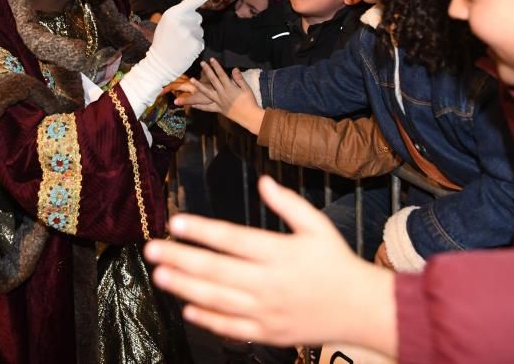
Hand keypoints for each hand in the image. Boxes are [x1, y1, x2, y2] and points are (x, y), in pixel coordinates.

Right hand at [119, 0, 226, 115]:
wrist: (158, 64)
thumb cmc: (162, 43)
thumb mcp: (166, 23)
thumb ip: (180, 16)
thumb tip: (195, 13)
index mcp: (174, 12)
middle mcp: (182, 20)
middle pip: (197, 18)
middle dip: (191, 26)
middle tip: (176, 37)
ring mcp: (189, 32)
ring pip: (200, 31)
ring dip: (193, 38)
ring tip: (179, 45)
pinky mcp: (196, 44)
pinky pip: (201, 42)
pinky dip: (195, 47)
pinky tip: (185, 51)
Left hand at [144, 176, 397, 354]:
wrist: (362, 309)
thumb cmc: (337, 263)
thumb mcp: (318, 225)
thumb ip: (288, 203)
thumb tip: (262, 181)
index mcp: (280, 252)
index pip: (232, 238)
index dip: (201, 230)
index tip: (175, 222)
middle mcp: (269, 282)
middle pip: (216, 269)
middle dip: (180, 258)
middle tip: (151, 250)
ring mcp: (267, 311)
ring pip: (217, 299)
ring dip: (185, 287)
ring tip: (159, 275)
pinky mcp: (268, 333)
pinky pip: (231, 328)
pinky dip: (208, 319)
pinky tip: (187, 308)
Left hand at [187, 59, 263, 133]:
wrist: (249, 116)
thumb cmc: (250, 102)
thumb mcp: (247, 89)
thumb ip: (239, 79)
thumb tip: (234, 69)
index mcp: (230, 88)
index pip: (221, 74)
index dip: (216, 66)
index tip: (211, 59)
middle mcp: (222, 94)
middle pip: (213, 80)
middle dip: (207, 71)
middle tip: (202, 63)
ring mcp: (219, 102)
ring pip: (207, 93)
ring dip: (199, 85)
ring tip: (191, 80)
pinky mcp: (219, 109)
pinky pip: (208, 108)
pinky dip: (200, 107)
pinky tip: (193, 105)